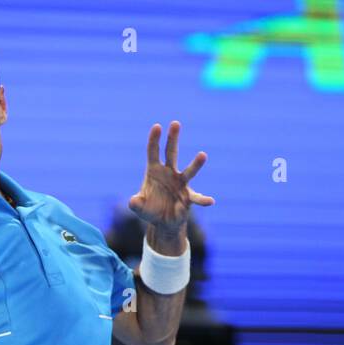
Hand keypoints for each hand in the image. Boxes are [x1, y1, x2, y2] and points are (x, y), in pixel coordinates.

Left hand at [128, 121, 212, 239]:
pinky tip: (210, 201)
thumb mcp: (139, 207)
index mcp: (154, 171)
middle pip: (171, 152)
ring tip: (203, 155)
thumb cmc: (150, 209)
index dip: (154, 140)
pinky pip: (196, 198)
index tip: (157, 126)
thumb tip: (133, 201)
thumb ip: (136, 203)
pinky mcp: (188, 197)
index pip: (153, 152)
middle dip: (173, 138)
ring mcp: (180, 184)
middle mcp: (169, 173)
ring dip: (195, 164)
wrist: (163, 221)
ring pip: (188, 172)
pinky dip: (202, 200)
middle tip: (175, 123)